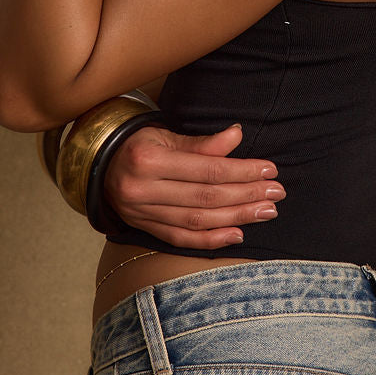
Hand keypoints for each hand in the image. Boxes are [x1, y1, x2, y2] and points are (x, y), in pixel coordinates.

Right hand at [103, 121, 284, 247]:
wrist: (99, 166)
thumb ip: (201, 143)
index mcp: (148, 160)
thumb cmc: (138, 145)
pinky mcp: (144, 229)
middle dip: (246, 195)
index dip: (242, 171)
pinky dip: (211, 239)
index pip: (207, 170)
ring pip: (198, 220)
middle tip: (276, 193)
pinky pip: (182, 239)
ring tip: (266, 211)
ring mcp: (141, 214)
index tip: (270, 170)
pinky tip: (238, 234)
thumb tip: (237, 135)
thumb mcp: (165, 136)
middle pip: (205, 197)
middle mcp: (141, 190)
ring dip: (237, 218)